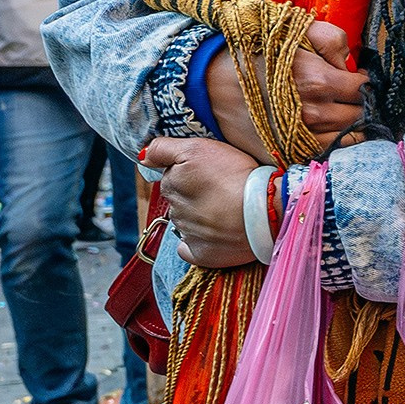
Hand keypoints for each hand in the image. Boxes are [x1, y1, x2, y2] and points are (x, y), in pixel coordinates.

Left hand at [142, 137, 258, 267]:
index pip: (172, 175)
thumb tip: (142, 157)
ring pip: (187, 222)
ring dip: (201, 215)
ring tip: (227, 206)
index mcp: (171, 185)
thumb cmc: (233, 175)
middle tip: (221, 186)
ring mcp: (187, 234)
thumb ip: (163, 149)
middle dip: (194, 193)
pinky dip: (198, 242)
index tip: (210, 169)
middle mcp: (174, 211)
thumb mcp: (197, 148)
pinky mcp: (201, 254)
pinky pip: (191, 248)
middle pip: (179, 198)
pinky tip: (214, 233)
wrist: (261, 212)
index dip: (191, 170)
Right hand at [205, 20, 367, 162]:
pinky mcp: (285, 154)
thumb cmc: (256, 53)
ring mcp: (299, 138)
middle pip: (358, 117)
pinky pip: (321, 155)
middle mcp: (313, 114)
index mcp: (319, 81)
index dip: (365, 84)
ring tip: (343, 116)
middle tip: (353, 99)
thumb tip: (352, 65)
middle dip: (360, 106)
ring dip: (350, 128)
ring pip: (346, 141)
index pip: (363, 90)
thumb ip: (334, 41)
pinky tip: (325, 133)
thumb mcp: (297, 31)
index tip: (359, 80)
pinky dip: (330, 146)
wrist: (211, 82)